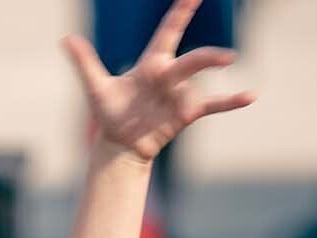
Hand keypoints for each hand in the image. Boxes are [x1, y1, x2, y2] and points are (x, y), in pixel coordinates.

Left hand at [62, 0, 253, 164]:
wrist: (120, 144)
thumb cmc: (110, 113)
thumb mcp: (96, 88)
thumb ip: (85, 63)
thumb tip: (66, 40)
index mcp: (151, 63)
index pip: (168, 31)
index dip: (181, 12)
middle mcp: (169, 75)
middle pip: (190, 61)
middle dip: (206, 57)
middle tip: (224, 57)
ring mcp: (180, 94)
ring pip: (200, 81)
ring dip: (216, 77)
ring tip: (231, 63)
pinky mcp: (187, 113)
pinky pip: (213, 104)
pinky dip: (231, 101)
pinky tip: (250, 97)